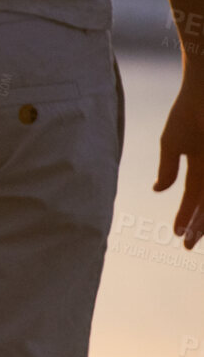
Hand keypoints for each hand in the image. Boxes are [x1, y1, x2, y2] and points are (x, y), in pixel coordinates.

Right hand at [155, 78, 203, 248]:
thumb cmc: (189, 111)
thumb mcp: (173, 143)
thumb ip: (167, 169)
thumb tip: (157, 191)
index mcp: (199, 162)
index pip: (192, 195)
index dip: (185, 215)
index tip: (177, 234)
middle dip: (199, 224)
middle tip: (190, 245)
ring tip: (199, 235)